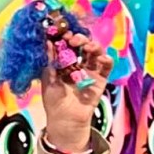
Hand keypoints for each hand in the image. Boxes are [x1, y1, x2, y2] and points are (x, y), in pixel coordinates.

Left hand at [38, 31, 115, 153]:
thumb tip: (46, 41)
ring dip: (93, 45)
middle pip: (83, 45)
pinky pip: (107, 66)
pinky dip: (106, 59)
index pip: (68, 45)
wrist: (64, 120)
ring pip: (96, 53)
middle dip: (79, 38)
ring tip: (87, 46)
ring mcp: (90, 71)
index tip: (61, 34)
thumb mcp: (48, 79)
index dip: (66, 37)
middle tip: (73, 39)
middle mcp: (79, 64)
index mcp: (65, 62)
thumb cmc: (53, 101)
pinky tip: (101, 58)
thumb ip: (49, 61)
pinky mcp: (100, 79)